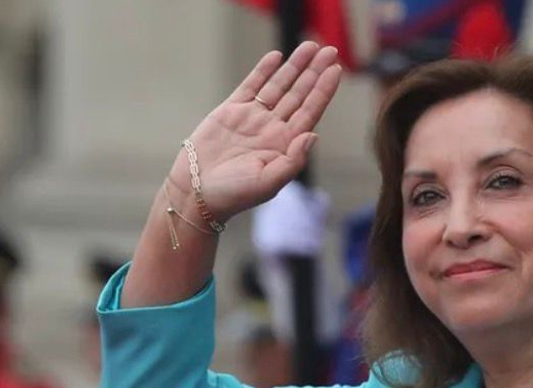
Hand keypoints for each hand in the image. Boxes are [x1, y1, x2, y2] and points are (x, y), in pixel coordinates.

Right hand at [166, 41, 341, 218]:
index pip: (310, 112)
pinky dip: (263, 71)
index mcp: (285, 145)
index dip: (323, 90)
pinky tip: (276, 57)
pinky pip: (251, 86)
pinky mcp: (231, 111)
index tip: (336, 70)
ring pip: (278, 86)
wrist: (196, 193)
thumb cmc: (233, 195)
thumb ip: (293, 160)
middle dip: (314, 72)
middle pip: (299, 94)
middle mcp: (272, 129)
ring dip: (294, 67)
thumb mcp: (268, 183)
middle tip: (330, 50)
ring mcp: (252, 118)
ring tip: (310, 46)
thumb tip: (313, 135)